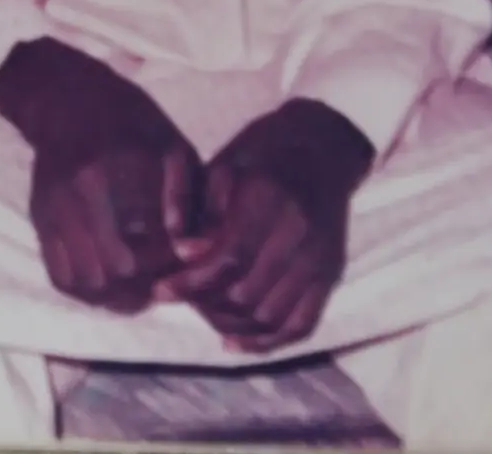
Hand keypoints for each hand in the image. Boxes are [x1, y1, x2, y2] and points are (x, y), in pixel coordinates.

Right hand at [0, 39, 201, 313]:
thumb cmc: (132, 123)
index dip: (171, 266)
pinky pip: (60, 276)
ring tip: (138, 285)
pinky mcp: (39, 219)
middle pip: (113, 272)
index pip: (146, 247)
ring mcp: (53, 208)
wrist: (67, 100)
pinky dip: (87, 290)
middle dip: (144, 285)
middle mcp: (77, 193)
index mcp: (115, 172)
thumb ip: (186, 198)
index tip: (186, 263)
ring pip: (85, 282)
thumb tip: (188, 250)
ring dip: (115, 295)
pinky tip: (110, 280)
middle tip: (164, 279)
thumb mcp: (173, 147)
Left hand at [162, 101, 368, 352]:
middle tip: (179, 298)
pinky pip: (302, 325)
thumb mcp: (222, 166)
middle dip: (206, 305)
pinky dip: (268, 342)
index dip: (191, 282)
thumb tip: (183, 255)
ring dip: (232, 325)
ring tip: (202, 313)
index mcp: (270, 202)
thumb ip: (201, 211)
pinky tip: (235, 342)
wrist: (321, 149)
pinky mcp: (331, 276)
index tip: (160, 290)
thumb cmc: (260, 153)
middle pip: (248, 294)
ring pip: (271, 316)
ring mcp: (321, 260)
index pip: (228, 260)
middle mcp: (301, 236)